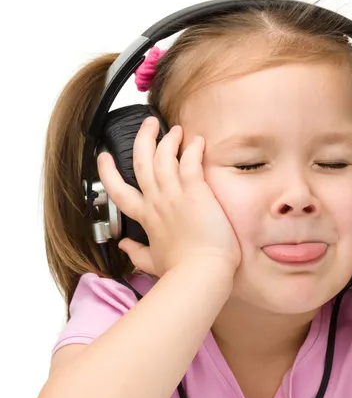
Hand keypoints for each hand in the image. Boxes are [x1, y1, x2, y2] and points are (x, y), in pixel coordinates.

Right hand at [97, 116, 241, 277]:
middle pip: (141, 162)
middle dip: (142, 140)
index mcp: (146, 218)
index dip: (109, 172)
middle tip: (148, 124)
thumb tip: (124, 248)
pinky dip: (192, 149)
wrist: (201, 274)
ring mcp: (174, 195)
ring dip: (167, 139)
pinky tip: (197, 141)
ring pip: (163, 157)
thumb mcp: (152, 262)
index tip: (105, 157)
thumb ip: (137, 253)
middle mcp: (157, 202)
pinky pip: (190, 162)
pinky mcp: (195, 192)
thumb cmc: (182, 271)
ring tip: (174, 128)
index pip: (119, 191)